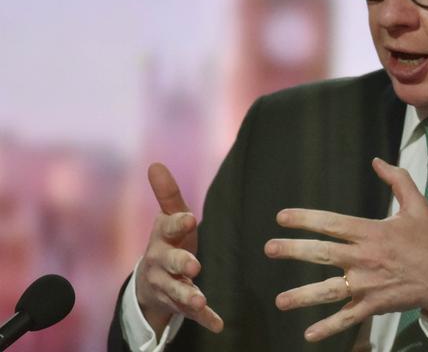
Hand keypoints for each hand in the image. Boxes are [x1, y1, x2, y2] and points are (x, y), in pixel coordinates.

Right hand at [135, 163, 222, 337]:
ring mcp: (168, 286)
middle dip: (181, 263)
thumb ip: (167, 194)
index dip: (179, 224)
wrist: (149, 281)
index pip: (169, 228)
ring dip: (188, 295)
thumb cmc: (167, 242)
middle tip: (195, 265)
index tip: (191, 218)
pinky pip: (191, 314)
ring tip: (201, 300)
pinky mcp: (179, 305)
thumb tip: (155, 164)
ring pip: (176, 291)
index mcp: (162, 237)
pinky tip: (218, 323)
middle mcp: (160, 263)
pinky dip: (204, 318)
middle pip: (169, 263)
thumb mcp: (169, 218)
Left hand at [264, 157, 427, 341]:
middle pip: (323, 254)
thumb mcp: (417, 205)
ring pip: (330, 291)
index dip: (305, 219)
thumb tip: (377, 161)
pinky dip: (329, 328)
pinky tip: (308, 335)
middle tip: (270, 249)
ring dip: (303, 297)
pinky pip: (348, 318)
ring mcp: (368, 285)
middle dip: (294, 251)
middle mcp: (365, 258)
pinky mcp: (374, 306)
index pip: (332, 223)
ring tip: (280, 301)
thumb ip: (397, 180)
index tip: (282, 217)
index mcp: (372, 232)